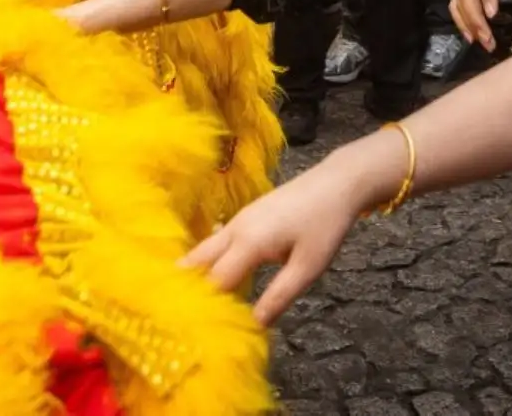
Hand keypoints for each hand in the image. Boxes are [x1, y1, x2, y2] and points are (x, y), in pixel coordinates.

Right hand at [181, 154, 369, 323]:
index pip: (216, 280)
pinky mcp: (245, 216)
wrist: (336, 183)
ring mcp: (238, 219)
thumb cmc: (325, 226)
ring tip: (185, 298)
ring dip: (195, 271)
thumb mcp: (307, 268)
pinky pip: (217, 241)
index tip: (192, 327)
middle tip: (175, 313)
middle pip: (199, 259)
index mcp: (249, 242)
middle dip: (186, 285)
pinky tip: (210, 274)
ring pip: (206, 248)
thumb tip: (254, 325)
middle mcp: (235, 229)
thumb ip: (279, 297)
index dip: (205, 304)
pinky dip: (208, 259)